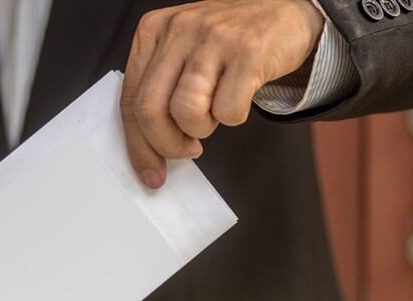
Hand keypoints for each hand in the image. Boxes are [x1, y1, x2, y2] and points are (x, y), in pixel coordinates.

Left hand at [120, 0, 324, 187]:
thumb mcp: (181, 55)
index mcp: (152, 31)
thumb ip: (160, 92)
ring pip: (185, 112)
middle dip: (166, 144)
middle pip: (149, 109)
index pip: (129, 100)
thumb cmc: (227, 43)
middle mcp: (178, 29)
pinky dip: (233, 116)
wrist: (282, 12)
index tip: (150, 173)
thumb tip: (148, 152)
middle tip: (186, 150)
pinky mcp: (247, 50)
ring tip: (214, 112)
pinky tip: (238, 96)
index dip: (138, 146)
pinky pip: (228, 110)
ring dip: (201, 128)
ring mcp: (212, 37)